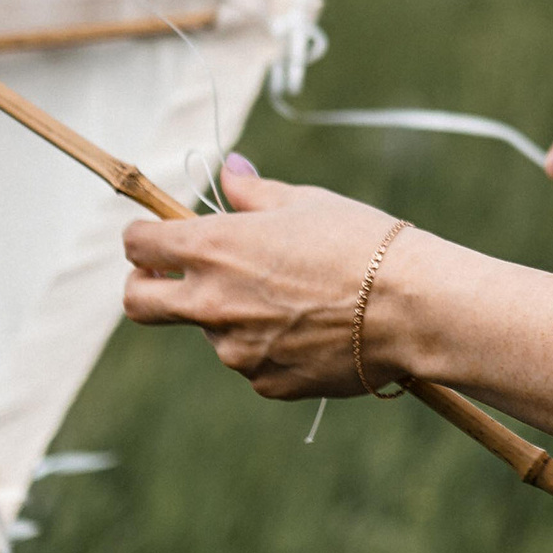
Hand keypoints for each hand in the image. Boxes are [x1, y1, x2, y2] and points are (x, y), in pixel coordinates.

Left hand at [121, 156, 423, 399]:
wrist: (413, 307)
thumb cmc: (363, 243)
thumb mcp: (306, 203)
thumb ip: (252, 194)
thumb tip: (229, 171)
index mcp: (214, 248)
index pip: (139, 244)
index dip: (144, 238)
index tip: (159, 237)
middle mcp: (212, 303)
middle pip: (140, 303)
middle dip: (144, 287)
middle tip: (172, 279)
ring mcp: (236, 350)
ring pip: (209, 332)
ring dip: (229, 316)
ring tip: (294, 298)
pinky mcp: (266, 381)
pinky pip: (252, 362)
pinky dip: (269, 347)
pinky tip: (314, 329)